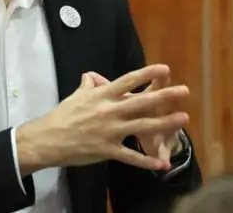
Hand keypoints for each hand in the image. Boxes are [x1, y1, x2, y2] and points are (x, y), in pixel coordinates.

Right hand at [15, 64, 188, 175]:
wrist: (48, 139)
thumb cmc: (62, 116)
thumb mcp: (75, 96)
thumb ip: (88, 86)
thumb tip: (92, 76)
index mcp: (101, 96)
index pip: (127, 81)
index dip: (146, 74)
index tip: (165, 68)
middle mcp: (108, 111)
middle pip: (140, 101)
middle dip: (164, 96)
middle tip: (184, 91)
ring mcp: (109, 131)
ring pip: (141, 126)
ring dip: (164, 123)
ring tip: (183, 119)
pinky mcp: (107, 150)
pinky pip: (130, 156)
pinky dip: (146, 161)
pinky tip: (162, 164)